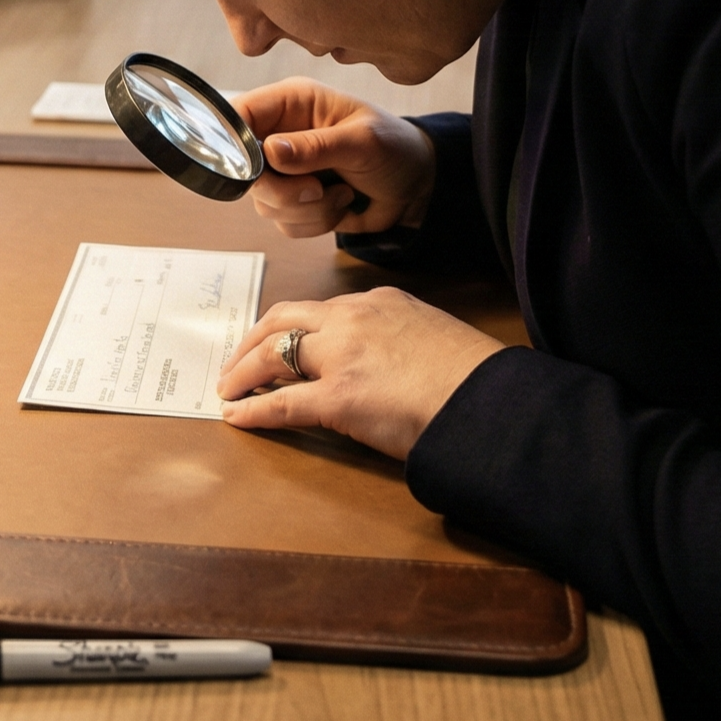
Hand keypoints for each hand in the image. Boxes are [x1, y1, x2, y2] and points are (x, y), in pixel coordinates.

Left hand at [218, 289, 504, 459]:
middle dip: (253, 340)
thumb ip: (401, 341)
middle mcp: (354, 319)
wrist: (492, 401)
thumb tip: (385, 365)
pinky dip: (253, 409)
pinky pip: (281, 402)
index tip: (277, 341)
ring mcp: (342, 356)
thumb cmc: (475, 379)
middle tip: (236, 361)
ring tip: (228, 389)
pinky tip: (237, 417)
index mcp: (380, 302)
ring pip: (274, 353)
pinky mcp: (338, 397)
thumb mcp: (434, 338)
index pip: (320, 310)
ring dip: (244, 370)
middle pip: (284, 319)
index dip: (291, 328)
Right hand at [235, 79, 434, 237]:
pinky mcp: (295, 201)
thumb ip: (316, 147)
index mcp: (292, 103)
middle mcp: (281, 134)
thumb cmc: (395, 148)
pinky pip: (283, 223)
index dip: (234, 142)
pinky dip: (314, 224)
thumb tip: (271, 152)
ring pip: (265, 203)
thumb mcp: (363, 142)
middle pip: (245, 170)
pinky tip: (340, 205)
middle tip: (316, 190)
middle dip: (283, 191)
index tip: (254, 170)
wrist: (417, 186)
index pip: (240, 115)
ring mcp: (286, 170)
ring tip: (342, 193)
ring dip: (306, 210)